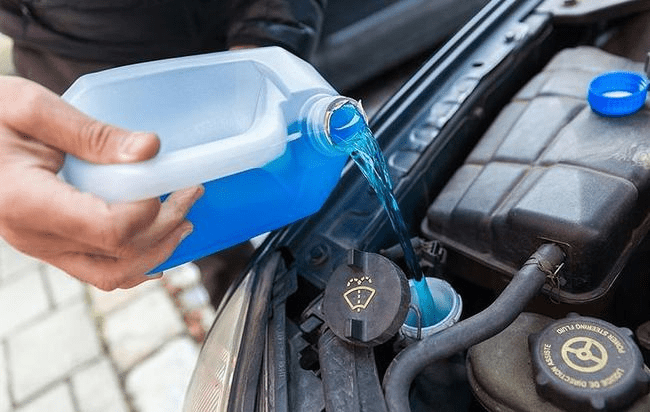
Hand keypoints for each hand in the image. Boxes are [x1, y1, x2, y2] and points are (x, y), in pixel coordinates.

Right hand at [0, 76, 202, 289]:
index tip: (171, 182)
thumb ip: (91, 132)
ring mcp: (41, 247)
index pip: (109, 228)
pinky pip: (98, 270)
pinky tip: (158, 247)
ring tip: (185, 222)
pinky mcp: (49, 245)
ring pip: (112, 274)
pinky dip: (135, 263)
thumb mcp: (29, 108)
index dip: (149, 211)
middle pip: (119, 256)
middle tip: (192, 193)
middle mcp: (34, 236)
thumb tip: (151, 148)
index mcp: (27, 201)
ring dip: (157, 252)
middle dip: (166, 228)